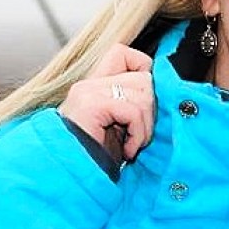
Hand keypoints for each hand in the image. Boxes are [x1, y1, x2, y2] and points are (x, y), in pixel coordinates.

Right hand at [58, 43, 154, 162]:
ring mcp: (89, 91)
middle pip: (143, 76)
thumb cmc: (93, 159)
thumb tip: (161, 93)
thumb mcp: (117, 127)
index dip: (143, 69)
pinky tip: (127, 150)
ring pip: (143, 92)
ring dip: (146, 126)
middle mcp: (90, 83)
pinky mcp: (92, 104)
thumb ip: (132, 105)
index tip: (146, 103)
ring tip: (133, 144)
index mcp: (94, 85)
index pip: (122, 53)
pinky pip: (133, 111)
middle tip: (139, 134)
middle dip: (151, 109)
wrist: (67, 176)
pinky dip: (138, 134)